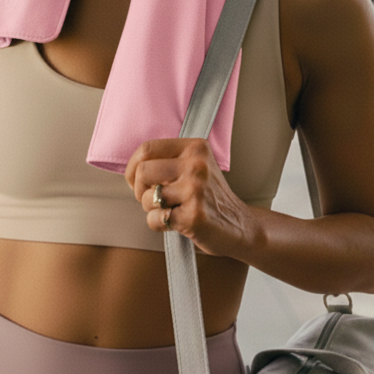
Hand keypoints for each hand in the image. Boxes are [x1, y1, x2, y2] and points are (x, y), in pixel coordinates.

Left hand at [125, 138, 254, 256]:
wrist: (241, 226)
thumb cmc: (210, 197)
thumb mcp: (196, 166)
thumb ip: (169, 160)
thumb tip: (132, 166)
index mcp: (196, 147)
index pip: (147, 148)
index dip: (133, 167)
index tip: (136, 180)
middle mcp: (196, 165)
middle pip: (143, 172)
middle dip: (140, 190)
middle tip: (153, 199)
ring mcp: (196, 190)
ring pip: (147, 197)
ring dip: (151, 209)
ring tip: (169, 210)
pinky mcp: (194, 216)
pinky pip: (155, 219)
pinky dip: (158, 224)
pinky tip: (175, 223)